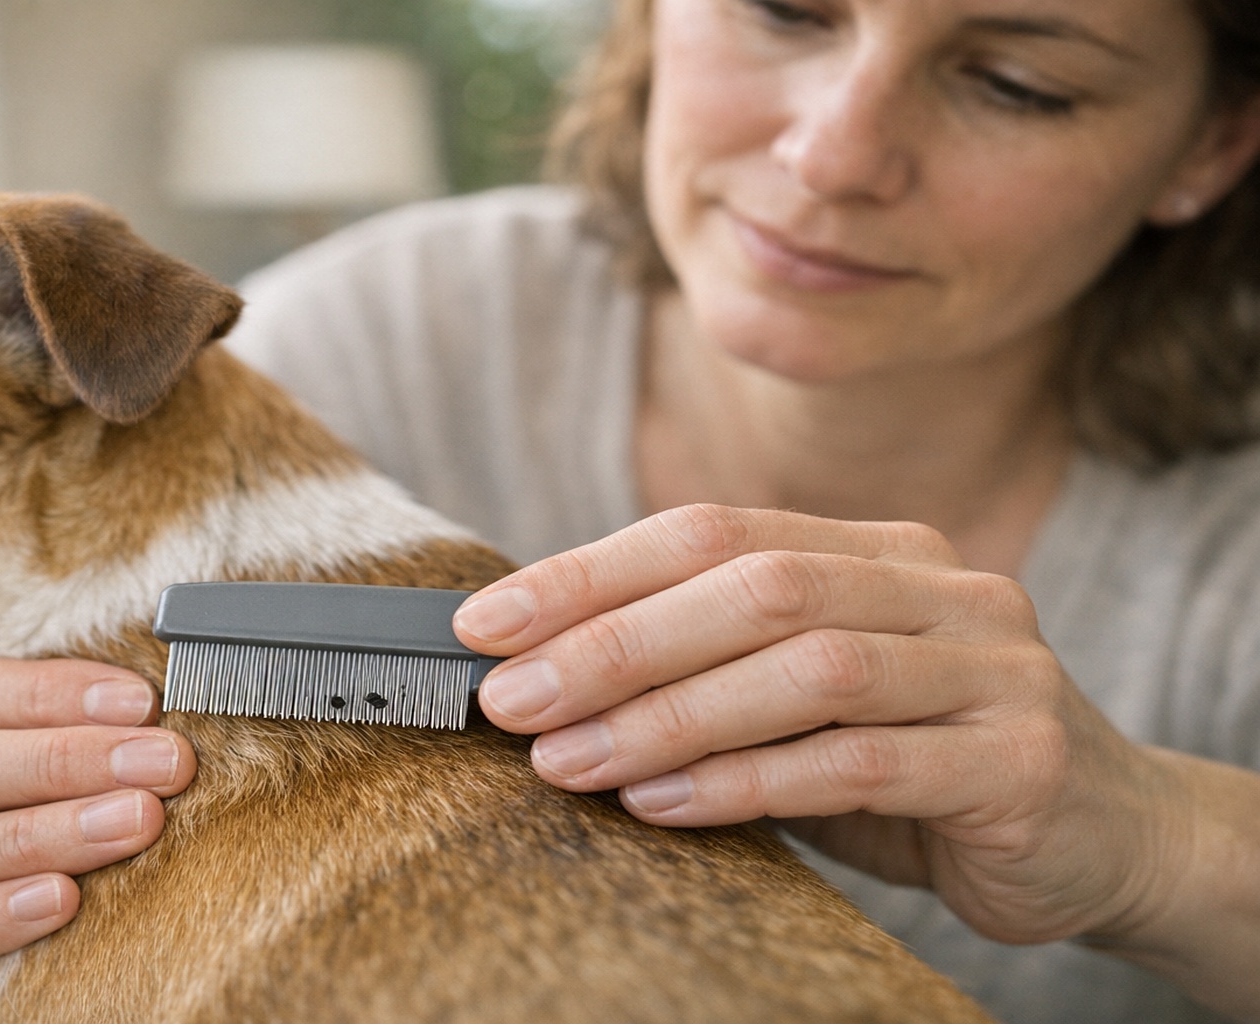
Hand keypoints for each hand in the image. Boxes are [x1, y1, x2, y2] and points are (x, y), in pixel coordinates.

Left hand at [452, 504, 1184, 947]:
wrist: (1099, 835)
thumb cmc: (916, 764)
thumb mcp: (805, 702)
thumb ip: (713, 672)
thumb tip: (539, 674)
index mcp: (878, 549)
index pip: (711, 532)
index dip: (591, 573)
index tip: (486, 624)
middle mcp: (940, 586)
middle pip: (754, 587)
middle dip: (613, 641)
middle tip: (510, 699)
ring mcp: (992, 664)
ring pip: (806, 667)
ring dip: (666, 715)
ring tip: (565, 762)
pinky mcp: (1021, 756)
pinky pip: (862, 762)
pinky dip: (749, 781)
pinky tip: (664, 805)